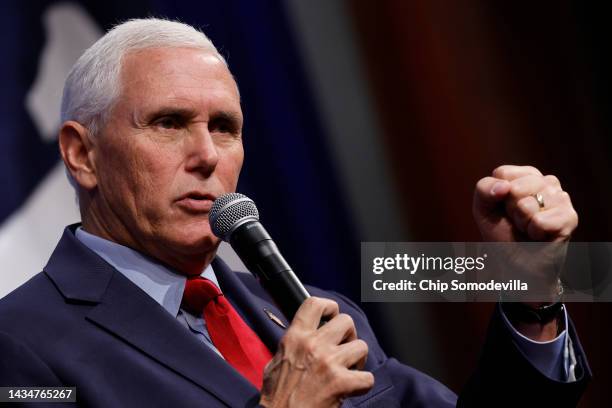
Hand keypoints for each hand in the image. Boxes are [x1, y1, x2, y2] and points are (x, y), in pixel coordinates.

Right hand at [259, 297, 373, 407]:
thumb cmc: (277, 397)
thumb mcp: (275, 362)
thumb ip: (292, 345)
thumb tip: (302, 336)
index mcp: (295, 337)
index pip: (315, 304)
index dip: (329, 307)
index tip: (332, 317)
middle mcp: (313, 344)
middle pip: (346, 321)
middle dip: (349, 334)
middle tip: (343, 348)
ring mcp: (329, 362)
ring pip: (362, 346)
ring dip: (358, 359)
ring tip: (348, 369)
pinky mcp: (341, 383)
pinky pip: (367, 377)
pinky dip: (362, 384)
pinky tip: (351, 389)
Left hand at [473, 165, 577, 241]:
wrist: (518, 264)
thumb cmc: (503, 234)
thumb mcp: (484, 209)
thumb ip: (484, 189)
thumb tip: (505, 186)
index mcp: (525, 176)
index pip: (503, 173)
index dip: (496, 195)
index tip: (503, 209)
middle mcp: (546, 182)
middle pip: (515, 188)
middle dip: (510, 210)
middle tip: (517, 221)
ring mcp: (561, 198)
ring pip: (527, 204)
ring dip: (522, 222)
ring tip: (529, 228)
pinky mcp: (570, 216)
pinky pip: (540, 221)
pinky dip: (534, 233)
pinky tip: (540, 236)